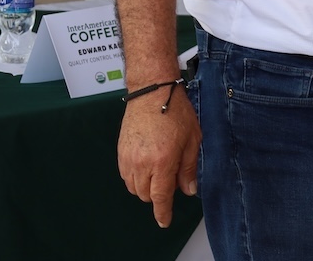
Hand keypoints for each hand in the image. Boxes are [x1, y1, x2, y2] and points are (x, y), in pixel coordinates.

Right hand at [117, 87, 201, 227]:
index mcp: (162, 161)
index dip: (163, 212)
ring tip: (160, 167)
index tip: (164, 221)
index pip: (160, 197)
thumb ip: (188, 168)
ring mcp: (128, 158)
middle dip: (158, 194)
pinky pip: (126, 175)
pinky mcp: (120, 151)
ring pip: (134, 187)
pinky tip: (147, 163)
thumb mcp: (192, 140)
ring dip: (146, 186)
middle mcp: (142, 163)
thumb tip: (188, 190)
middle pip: (146, 195)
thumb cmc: (176, 111)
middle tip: (172, 177)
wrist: (152, 92)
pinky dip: (136, 177)